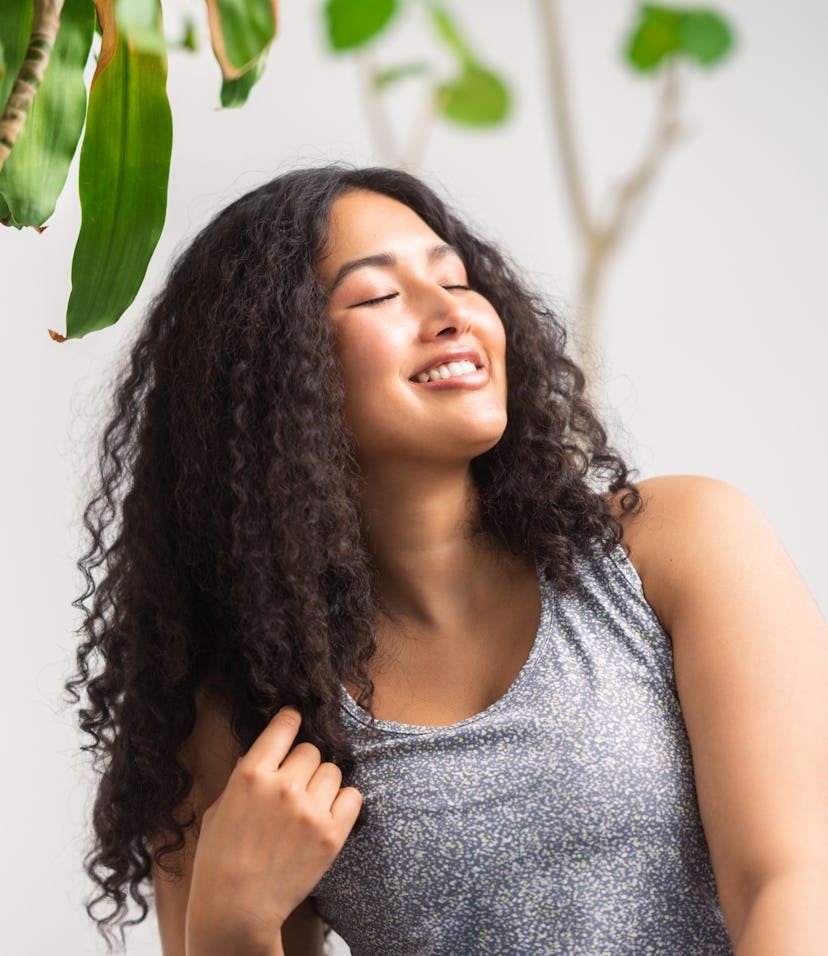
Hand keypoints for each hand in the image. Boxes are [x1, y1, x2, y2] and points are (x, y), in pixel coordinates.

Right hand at [185, 706, 361, 955]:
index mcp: (250, 774)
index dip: (291, 721)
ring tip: (307, 807)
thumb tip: (267, 751)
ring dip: (323, 784)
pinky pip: (353, 796)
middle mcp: (283, 786)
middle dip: (303, 764)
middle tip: (293, 787)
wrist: (235, 910)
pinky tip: (327, 815)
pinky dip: (343, 803)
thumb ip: (245, 775)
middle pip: (311, 750)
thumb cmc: (219, 859)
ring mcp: (310, 810)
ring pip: (333, 771)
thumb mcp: (220, 807)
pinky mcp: (331, 834)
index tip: (294, 720)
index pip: (284, 725)